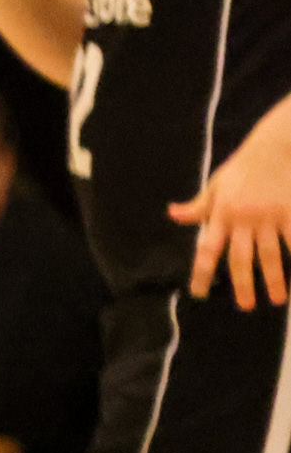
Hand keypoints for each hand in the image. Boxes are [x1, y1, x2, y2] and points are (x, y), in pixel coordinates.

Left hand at [173, 119, 290, 308]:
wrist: (275, 145)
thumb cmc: (243, 167)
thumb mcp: (216, 185)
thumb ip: (198, 206)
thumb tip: (173, 214)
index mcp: (221, 214)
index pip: (207, 249)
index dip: (202, 272)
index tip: (199, 293)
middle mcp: (244, 218)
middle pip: (241, 258)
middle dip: (243, 285)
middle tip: (245, 307)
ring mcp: (269, 216)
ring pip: (272, 254)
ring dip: (276, 279)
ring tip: (278, 300)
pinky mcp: (290, 211)